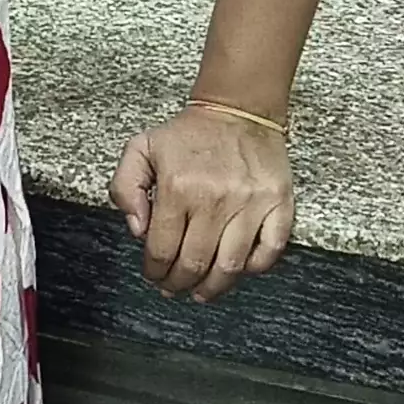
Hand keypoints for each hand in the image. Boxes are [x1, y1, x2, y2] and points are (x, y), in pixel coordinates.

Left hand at [109, 105, 292, 301]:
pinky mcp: (279, 204)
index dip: (154, 271)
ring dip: (213, 287)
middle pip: (194, 263)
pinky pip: (270, 250)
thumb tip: (137, 230)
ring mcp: (250, 204)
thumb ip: (124, 188)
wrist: (238, 110)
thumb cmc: (188, 135)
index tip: (153, 275)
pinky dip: (254, 268)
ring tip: (201, 292)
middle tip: (173, 287)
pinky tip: (238, 271)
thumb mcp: (141, 149)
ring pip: (230, 266)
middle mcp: (214, 199)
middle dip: (178, 283)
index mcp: (177, 187)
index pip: (161, 249)